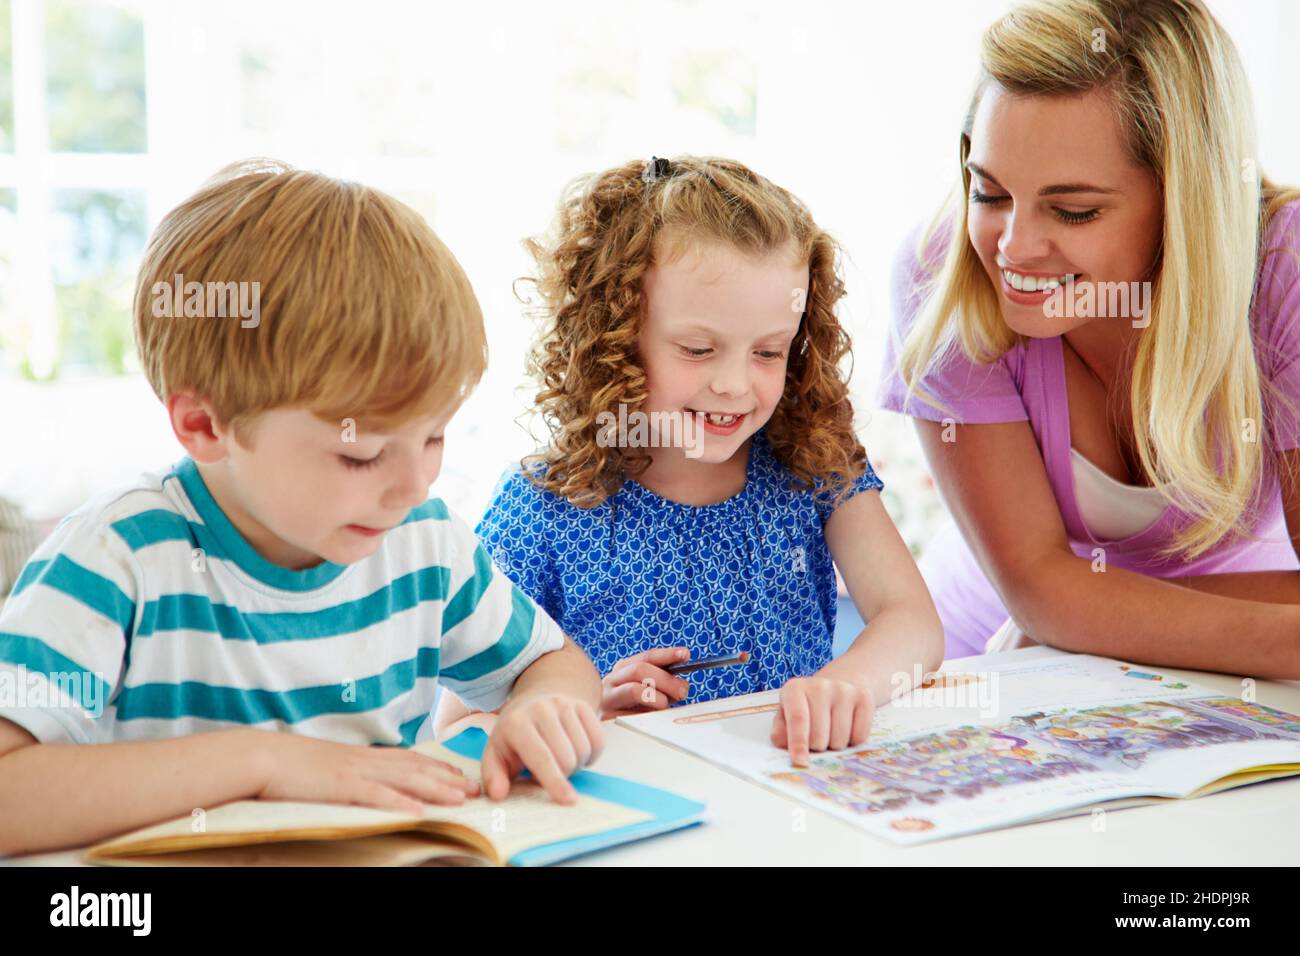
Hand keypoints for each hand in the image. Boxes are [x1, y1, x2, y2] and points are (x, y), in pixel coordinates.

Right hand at [255, 732, 479, 814]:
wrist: (260, 756)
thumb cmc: (289, 765)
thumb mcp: (328, 766)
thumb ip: (350, 772)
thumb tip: (364, 783)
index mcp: (362, 756)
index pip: (409, 760)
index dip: (437, 767)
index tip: (460, 775)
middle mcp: (364, 761)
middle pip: (415, 768)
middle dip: (447, 778)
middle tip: (475, 787)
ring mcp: (354, 772)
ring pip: (404, 780)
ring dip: (435, 789)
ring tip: (460, 798)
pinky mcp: (340, 786)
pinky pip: (375, 795)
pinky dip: (398, 803)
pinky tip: (418, 811)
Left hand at [481, 694, 603, 803]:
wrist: (533, 703)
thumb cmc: (514, 736)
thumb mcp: (496, 754)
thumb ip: (493, 777)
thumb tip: (498, 794)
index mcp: (517, 723)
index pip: (541, 757)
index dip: (554, 781)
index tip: (567, 800)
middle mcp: (542, 709)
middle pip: (567, 758)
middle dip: (562, 776)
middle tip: (549, 772)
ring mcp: (565, 704)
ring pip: (583, 750)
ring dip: (576, 765)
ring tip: (559, 760)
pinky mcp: (583, 705)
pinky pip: (598, 741)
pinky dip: (591, 755)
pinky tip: (575, 751)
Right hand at [600, 647, 691, 718]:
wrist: (602, 729)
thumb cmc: (633, 708)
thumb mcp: (649, 692)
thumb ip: (665, 686)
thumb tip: (682, 687)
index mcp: (623, 668)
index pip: (647, 657)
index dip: (667, 654)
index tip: (685, 654)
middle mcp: (611, 680)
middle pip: (640, 670)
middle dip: (665, 679)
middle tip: (682, 691)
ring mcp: (607, 698)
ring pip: (634, 690)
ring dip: (657, 698)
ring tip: (664, 707)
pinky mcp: (606, 717)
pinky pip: (632, 714)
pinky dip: (647, 717)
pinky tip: (651, 721)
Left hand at [770, 675, 872, 767]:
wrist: (833, 689)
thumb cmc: (805, 709)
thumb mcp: (786, 717)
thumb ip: (782, 734)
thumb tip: (795, 754)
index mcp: (794, 689)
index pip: (798, 719)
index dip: (799, 743)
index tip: (800, 762)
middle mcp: (820, 685)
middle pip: (820, 735)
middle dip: (816, 747)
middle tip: (815, 739)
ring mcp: (844, 689)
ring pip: (840, 739)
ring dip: (834, 746)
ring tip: (829, 732)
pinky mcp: (864, 696)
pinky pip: (860, 736)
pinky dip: (853, 741)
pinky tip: (846, 729)